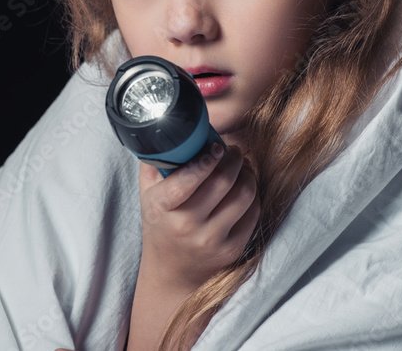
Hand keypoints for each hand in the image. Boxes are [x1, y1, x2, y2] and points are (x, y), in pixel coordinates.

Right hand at [137, 143, 259, 292]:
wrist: (173, 272)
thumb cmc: (161, 224)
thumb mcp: (148, 194)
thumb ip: (156, 162)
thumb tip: (170, 130)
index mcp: (162, 208)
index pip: (186, 181)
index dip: (206, 160)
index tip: (216, 147)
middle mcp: (186, 226)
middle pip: (222, 182)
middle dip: (233, 158)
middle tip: (233, 150)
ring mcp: (211, 240)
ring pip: (244, 195)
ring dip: (247, 173)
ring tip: (242, 165)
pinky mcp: (232, 249)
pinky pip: (253, 212)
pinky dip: (253, 193)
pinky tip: (245, 185)